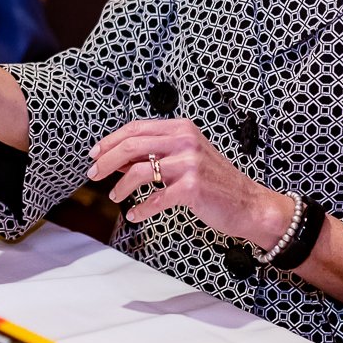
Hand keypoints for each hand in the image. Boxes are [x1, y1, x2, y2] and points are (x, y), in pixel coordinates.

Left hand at [88, 118, 288, 243]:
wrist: (249, 204)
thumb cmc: (215, 182)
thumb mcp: (186, 158)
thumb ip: (155, 153)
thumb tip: (116, 158)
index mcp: (182, 129)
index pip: (136, 128)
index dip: (110, 141)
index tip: (94, 154)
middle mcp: (185, 141)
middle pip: (131, 145)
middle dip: (105, 161)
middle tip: (93, 174)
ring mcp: (189, 164)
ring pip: (138, 170)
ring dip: (120, 186)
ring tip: (114, 196)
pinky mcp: (192, 188)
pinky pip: (155, 198)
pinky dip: (140, 208)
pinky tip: (134, 215)